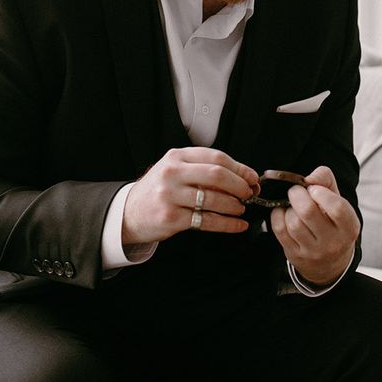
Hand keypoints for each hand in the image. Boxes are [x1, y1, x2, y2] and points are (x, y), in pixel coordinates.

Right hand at [122, 147, 258, 244]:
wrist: (129, 212)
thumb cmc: (158, 190)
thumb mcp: (175, 170)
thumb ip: (202, 169)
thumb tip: (242, 177)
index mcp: (177, 157)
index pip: (216, 157)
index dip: (239, 168)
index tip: (252, 177)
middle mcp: (172, 173)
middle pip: (217, 175)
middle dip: (239, 185)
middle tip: (249, 193)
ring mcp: (170, 195)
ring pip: (213, 199)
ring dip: (234, 205)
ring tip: (241, 208)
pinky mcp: (171, 217)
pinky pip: (207, 220)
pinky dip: (227, 224)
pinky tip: (237, 225)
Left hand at [270, 166, 359, 285]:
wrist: (330, 262)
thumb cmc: (333, 222)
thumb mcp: (337, 200)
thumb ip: (326, 180)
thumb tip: (309, 178)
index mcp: (349, 227)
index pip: (337, 208)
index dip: (321, 192)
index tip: (314, 189)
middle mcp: (333, 242)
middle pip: (308, 212)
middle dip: (297, 194)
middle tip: (296, 191)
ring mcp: (313, 251)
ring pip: (293, 223)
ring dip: (288, 208)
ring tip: (293, 206)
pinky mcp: (296, 255)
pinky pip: (280, 230)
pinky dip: (277, 216)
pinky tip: (284, 213)